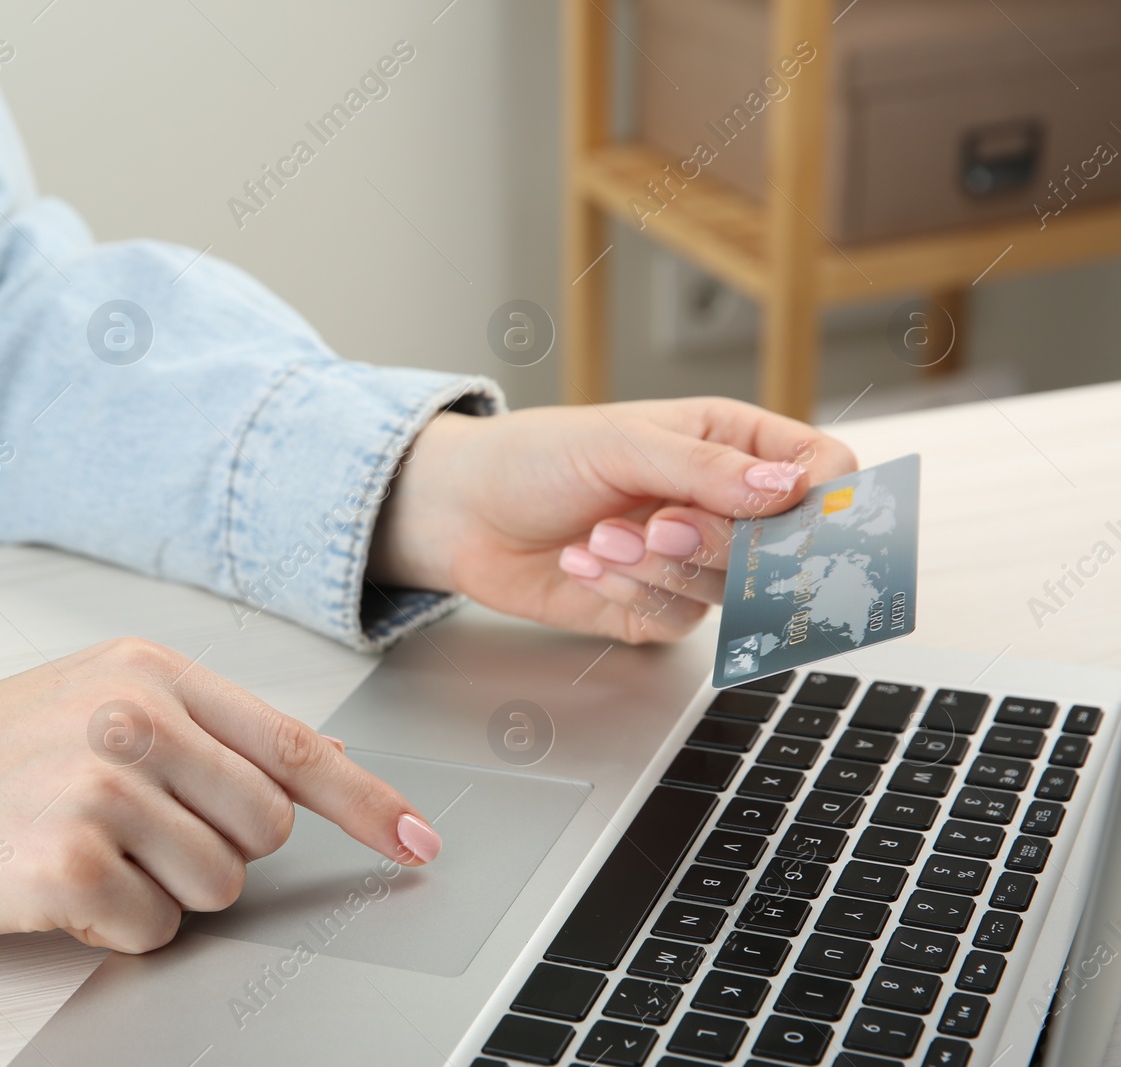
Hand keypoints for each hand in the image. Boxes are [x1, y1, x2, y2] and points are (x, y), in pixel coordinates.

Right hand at [0, 638, 440, 950]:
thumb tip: (296, 782)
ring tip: (88, 852)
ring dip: (160, 890)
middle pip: (264, 831)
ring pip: (217, 886)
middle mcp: (130, 719)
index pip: (291, 743)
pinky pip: (153, 929)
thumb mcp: (94, 703)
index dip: (367, 803)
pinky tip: (55, 884)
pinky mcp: (65, 862)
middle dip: (215, 852)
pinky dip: (113, 925)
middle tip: (136, 836)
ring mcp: (97, 787)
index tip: (418, 842)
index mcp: (149, 673)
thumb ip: (197, 735)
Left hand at [368, 397, 857, 643]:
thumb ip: (707, 469)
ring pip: (731, 590)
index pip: (821, 470)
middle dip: (719, 542)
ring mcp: (694, 561)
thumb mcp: (620, 443)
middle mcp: (722, 504)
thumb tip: (792, 488)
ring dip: (658, 566)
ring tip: (599, 535)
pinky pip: (678, 619)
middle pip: (785, 545)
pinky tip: (582, 561)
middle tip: (661, 523)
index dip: (824, 499)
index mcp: (730, 444)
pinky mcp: (657, 608)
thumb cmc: (536, 457)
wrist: (464, 512)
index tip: (791, 517)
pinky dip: (628, 593)